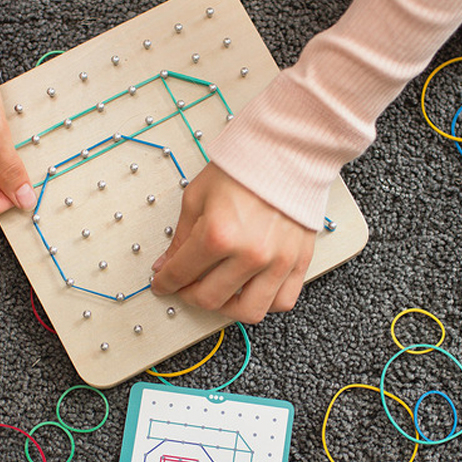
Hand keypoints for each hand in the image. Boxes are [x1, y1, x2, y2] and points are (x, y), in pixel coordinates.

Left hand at [150, 163, 315, 322]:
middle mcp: (249, 254)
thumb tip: (166, 265)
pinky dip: (265, 302)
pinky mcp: (299, 261)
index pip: (181, 275)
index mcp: (218, 235)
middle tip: (186, 286)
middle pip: (210, 299)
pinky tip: (251, 289)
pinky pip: (282, 301)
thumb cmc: (243, 168)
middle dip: (190, 295)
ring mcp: (277, 261)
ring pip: (248, 311)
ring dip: (227, 307)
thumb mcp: (197, 198)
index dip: (165, 283)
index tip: (162, 285)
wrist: (285, 151)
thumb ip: (181, 238)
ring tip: (219, 293)